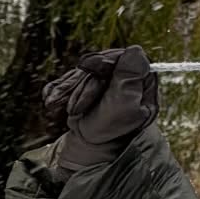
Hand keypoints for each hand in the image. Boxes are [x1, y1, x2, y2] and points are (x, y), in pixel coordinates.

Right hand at [41, 45, 158, 181]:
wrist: (87, 147)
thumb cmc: (108, 131)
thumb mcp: (121, 105)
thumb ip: (129, 78)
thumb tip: (137, 50)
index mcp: (143, 85)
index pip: (128, 58)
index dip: (107, 61)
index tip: (90, 68)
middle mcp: (128, 81)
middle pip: (104, 62)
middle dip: (86, 81)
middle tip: (77, 104)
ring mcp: (108, 83)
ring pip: (86, 70)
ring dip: (73, 89)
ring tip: (71, 110)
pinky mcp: (90, 86)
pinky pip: (73, 77)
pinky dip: (62, 89)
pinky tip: (56, 102)